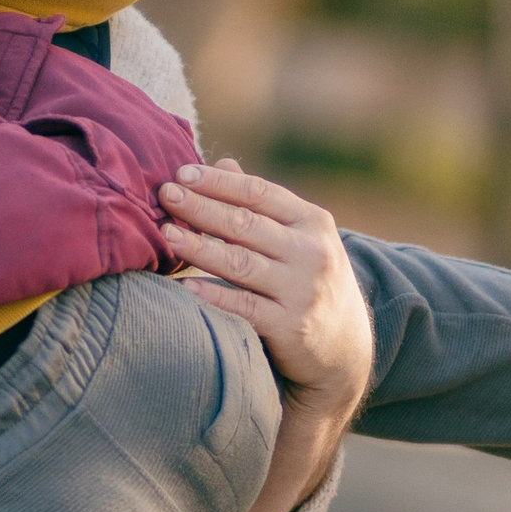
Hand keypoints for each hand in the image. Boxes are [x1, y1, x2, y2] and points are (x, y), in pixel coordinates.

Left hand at [159, 159, 373, 511]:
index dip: (218, 182)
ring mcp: (302, 290)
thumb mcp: (298, 238)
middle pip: (246, 224)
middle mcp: (311, 253)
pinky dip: (214, 295)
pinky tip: (186, 286)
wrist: (344, 347)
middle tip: (165, 194)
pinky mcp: (290, 327)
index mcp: (312, 222)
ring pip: (241, 263)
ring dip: (200, 246)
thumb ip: (260, 205)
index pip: (259, 193)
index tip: (182, 173)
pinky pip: (244, 307)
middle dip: (202, 207)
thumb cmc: (308, 281)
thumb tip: (222, 163)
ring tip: (167, 233)